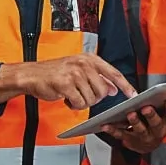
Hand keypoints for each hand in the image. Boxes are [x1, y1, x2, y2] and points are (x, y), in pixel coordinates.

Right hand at [0, 53, 137, 109]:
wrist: (31, 75)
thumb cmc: (54, 73)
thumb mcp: (79, 70)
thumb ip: (97, 78)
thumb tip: (114, 88)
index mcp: (89, 59)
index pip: (113, 73)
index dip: (126, 85)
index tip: (134, 94)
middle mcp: (83, 64)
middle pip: (103, 91)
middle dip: (94, 98)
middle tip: (81, 94)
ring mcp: (75, 73)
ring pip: (91, 99)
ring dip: (82, 102)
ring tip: (71, 94)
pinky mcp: (65, 84)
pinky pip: (79, 103)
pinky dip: (74, 105)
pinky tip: (66, 99)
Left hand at [100, 99, 165, 153]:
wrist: (147, 145)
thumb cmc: (158, 123)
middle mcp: (157, 132)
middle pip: (156, 124)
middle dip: (152, 116)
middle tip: (147, 108)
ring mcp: (143, 138)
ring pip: (140, 130)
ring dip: (135, 122)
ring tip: (130, 113)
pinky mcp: (130, 141)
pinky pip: (121, 135)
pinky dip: (113, 130)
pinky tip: (105, 124)